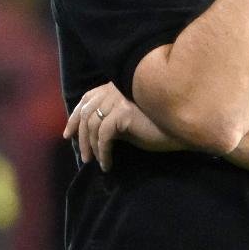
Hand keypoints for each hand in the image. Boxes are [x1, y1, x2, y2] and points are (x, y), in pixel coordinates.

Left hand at [64, 82, 183, 169]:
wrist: (180, 129)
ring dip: (92, 148)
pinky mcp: (123, 112)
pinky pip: (103, 136)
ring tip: (97, 163)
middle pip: (87, 112)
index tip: (68, 134)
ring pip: (92, 126)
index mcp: (117, 85)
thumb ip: (112, 119)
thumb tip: (89, 133)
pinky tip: (107, 164)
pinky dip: (103, 152)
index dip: (75, 116)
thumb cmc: (158, 126)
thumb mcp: (130, 122)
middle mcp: (116, 88)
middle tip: (84, 157)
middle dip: (80, 136)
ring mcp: (119, 98)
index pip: (88, 97)